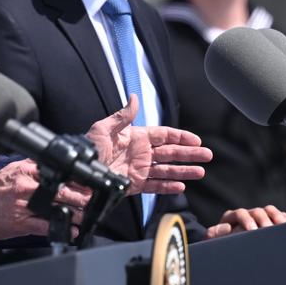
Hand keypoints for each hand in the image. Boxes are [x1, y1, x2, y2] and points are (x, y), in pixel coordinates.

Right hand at [0, 159, 89, 239]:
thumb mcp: (11, 170)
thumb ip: (32, 167)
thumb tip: (53, 166)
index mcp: (24, 171)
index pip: (56, 173)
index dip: (75, 180)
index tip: (88, 184)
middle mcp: (25, 187)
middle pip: (60, 191)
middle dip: (80, 197)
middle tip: (92, 200)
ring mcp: (23, 206)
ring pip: (56, 209)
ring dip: (75, 214)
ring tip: (87, 217)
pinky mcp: (21, 223)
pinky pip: (45, 226)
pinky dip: (61, 229)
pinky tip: (72, 231)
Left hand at [87, 96, 211, 194]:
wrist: (77, 174)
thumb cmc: (88, 149)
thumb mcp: (103, 129)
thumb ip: (122, 116)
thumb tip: (134, 97)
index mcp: (135, 137)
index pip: (163, 135)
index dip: (181, 137)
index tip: (196, 140)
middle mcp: (139, 153)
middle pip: (170, 153)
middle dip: (189, 154)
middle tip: (208, 156)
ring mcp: (138, 169)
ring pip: (166, 170)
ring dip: (183, 171)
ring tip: (200, 172)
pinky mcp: (133, 185)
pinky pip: (154, 186)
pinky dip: (167, 187)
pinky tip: (181, 186)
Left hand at [206, 205, 285, 238]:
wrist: (231, 251)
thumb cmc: (223, 246)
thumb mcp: (215, 241)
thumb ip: (217, 234)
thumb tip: (227, 228)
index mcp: (232, 217)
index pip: (240, 214)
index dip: (246, 220)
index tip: (252, 230)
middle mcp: (247, 215)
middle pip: (257, 211)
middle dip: (264, 220)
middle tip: (270, 230)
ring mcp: (260, 218)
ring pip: (270, 211)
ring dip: (278, 218)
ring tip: (283, 227)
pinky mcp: (272, 222)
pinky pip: (281, 216)